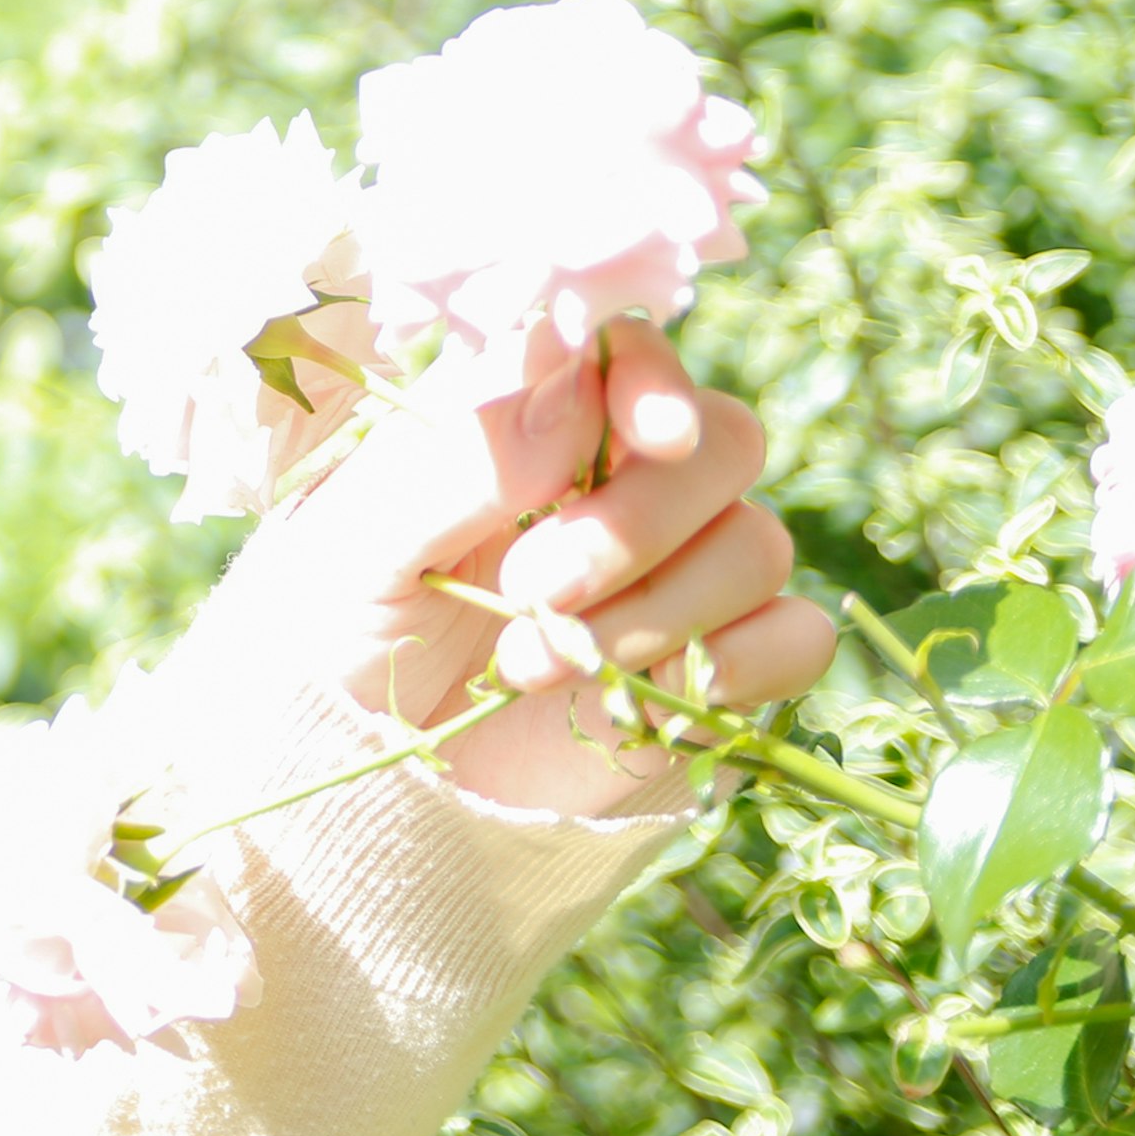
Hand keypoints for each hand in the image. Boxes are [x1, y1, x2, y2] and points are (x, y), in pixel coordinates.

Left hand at [194, 318, 835, 817]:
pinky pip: (797, 636)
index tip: (647, 434)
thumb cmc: (337, 639)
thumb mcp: (362, 545)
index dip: (653, 379)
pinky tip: (645, 697)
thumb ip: (460, 456)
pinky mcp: (716, 669)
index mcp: (532, 424)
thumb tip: (563, 371)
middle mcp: (618, 484)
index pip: (630, 351)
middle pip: (723, 442)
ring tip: (532, 663)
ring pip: (754, 543)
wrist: (359, 784)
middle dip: (638, 520)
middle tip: (533, 588)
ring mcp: (677, 575)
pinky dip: (742, 662)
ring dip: (655, 608)